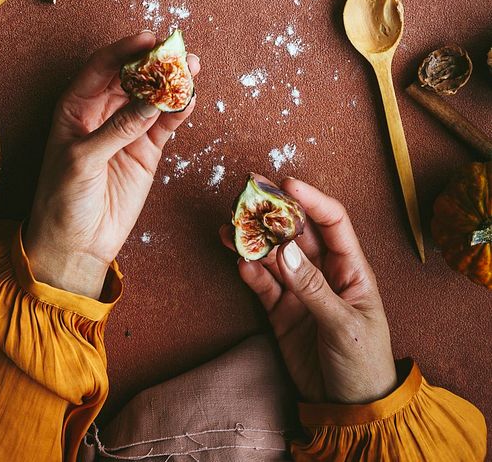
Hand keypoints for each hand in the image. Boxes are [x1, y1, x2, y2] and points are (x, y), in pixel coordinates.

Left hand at [24, 31, 198, 299]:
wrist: (75, 243)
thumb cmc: (62, 198)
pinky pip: (164, 124)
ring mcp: (126, 130)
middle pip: (131, 77)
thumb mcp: (83, 160)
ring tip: (192, 67)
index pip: (101, 68)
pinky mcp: (146, 151)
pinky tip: (190, 98)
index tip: (147, 39)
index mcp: (75, 106)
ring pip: (151, 97)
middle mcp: (102, 112)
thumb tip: (149, 102)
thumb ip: (116, 130)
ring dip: (171, 82)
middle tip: (176, 50)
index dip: (124, 50)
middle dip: (153, 62)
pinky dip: (178, 111)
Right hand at [220, 179, 396, 404]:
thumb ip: (313, 289)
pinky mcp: (282, 314)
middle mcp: (324, 274)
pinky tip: (239, 262)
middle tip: (245, 195)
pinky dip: (250, 272)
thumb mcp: (345, 326)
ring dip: (253, 241)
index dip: (311, 199)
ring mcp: (301, 292)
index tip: (286, 183)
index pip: (332, 222)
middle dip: (272, 212)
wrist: (353, 412)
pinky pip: (263, 285)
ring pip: (274, 256)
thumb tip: (283, 250)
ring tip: (230, 228)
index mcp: (351, 269)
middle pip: (296, 232)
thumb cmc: (365, 365)